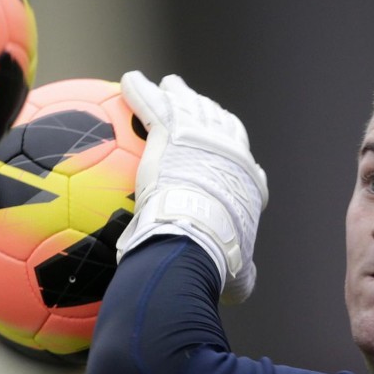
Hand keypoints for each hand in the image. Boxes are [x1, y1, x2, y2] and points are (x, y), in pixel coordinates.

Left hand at [116, 71, 267, 303]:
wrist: (197, 238)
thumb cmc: (216, 260)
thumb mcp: (238, 275)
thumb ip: (241, 275)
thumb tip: (242, 293)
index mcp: (245, 181)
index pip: (242, 158)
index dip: (234, 150)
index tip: (225, 149)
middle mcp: (229, 151)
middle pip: (220, 122)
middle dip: (210, 112)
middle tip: (197, 107)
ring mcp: (201, 137)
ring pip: (190, 105)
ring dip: (180, 93)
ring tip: (170, 84)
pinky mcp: (172, 131)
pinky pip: (152, 103)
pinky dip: (140, 90)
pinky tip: (128, 80)